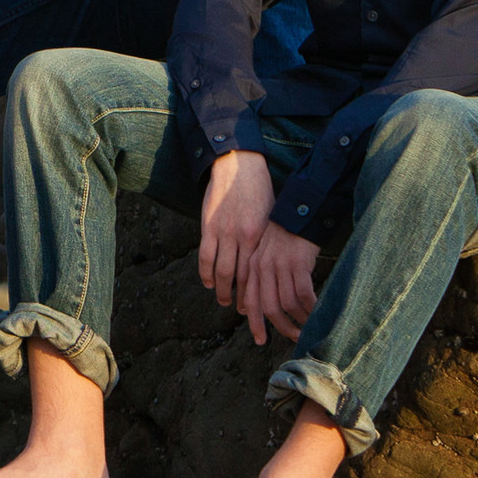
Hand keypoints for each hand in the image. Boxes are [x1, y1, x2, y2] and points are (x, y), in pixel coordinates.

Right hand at [197, 149, 274, 319]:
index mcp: (260, 236)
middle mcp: (242, 237)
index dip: (256, 293)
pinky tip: (208, 281)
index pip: (257, 273)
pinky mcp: (208, 225)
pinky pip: (205, 255)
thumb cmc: (259, 190)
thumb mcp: (271, 216)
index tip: (257, 307)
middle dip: (240, 297)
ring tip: (222, 299)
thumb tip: (272, 262)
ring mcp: (223, 232)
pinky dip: (205, 272)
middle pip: (240, 277)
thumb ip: (268, 239)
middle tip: (241, 311)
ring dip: (221, 289)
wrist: (238, 166)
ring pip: (221, 271)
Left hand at [240, 225, 321, 345]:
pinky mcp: (298, 264)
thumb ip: (265, 277)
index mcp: (254, 267)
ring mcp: (281, 266)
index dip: (255, 323)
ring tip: (308, 327)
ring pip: (288, 304)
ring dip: (299, 319)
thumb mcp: (267, 254)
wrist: (299, 212)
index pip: (251, 301)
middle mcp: (264, 268)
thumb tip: (270, 306)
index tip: (261, 340)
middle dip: (281, 326)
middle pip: (269, 307)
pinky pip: (304, 294)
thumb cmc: (285, 236)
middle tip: (294, 337)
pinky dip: (311, 307)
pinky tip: (317, 312)